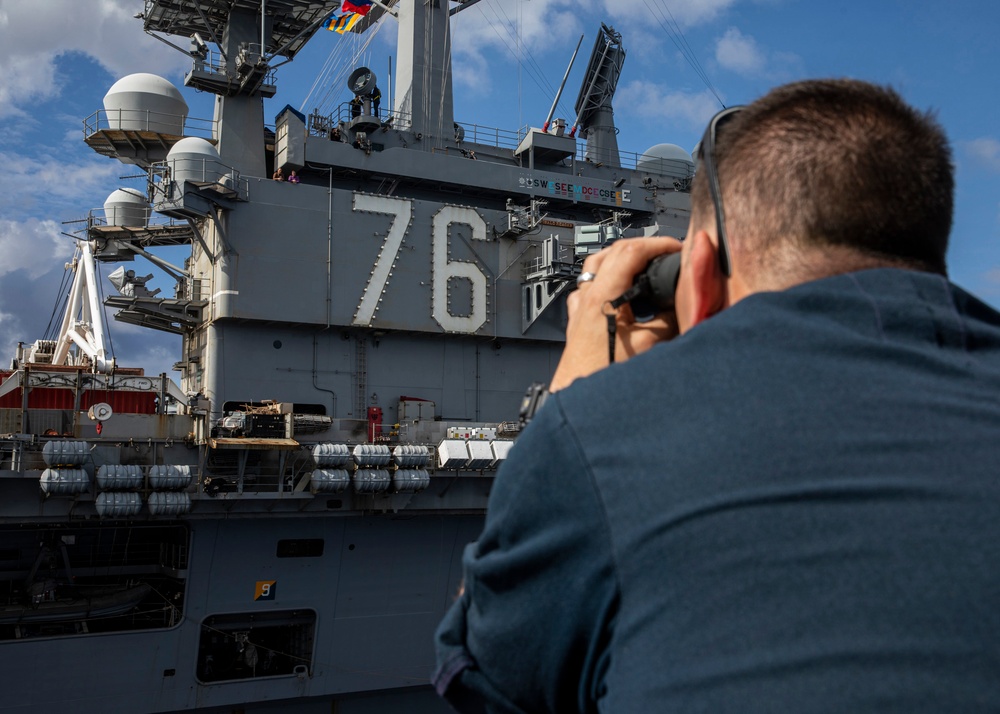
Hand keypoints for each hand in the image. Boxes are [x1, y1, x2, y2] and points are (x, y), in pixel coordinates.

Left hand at [549, 237, 680, 391]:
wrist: (580, 398)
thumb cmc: (604, 376)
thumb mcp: (649, 346)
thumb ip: (669, 320)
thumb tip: (684, 304)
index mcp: (602, 296)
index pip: (630, 251)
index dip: (657, 244)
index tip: (676, 247)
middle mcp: (587, 297)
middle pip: (612, 252)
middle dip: (642, 247)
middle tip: (664, 253)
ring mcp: (580, 308)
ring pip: (597, 267)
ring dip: (621, 260)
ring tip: (643, 265)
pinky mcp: (579, 322)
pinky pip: (589, 289)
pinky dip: (607, 281)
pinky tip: (618, 293)